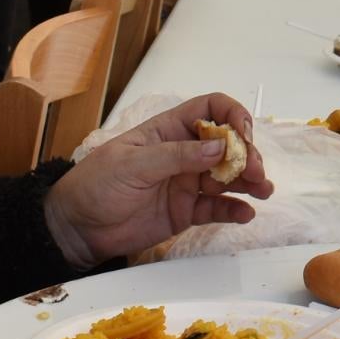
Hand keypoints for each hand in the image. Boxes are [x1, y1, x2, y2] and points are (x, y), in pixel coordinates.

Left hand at [42, 96, 274, 266]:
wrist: (76, 228)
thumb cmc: (95, 185)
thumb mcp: (132, 163)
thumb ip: (177, 155)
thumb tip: (220, 147)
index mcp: (168, 131)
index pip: (210, 110)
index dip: (232, 116)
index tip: (242, 134)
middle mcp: (183, 153)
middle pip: (227, 145)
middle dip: (246, 154)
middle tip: (253, 171)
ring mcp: (186, 182)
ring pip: (228, 176)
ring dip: (249, 180)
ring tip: (262, 189)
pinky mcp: (186, 211)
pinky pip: (217, 208)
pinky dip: (234, 209)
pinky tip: (246, 213)